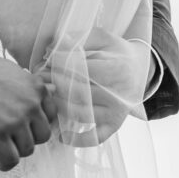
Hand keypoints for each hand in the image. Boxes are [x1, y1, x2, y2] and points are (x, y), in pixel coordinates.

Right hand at [0, 49, 55, 170]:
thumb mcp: (12, 71)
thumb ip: (32, 84)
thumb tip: (52, 88)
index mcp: (36, 88)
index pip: (52, 115)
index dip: (39, 122)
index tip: (28, 125)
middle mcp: (30, 104)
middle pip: (43, 135)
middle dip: (29, 138)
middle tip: (14, 136)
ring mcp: (15, 120)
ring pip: (28, 149)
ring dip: (15, 150)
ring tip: (2, 146)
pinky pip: (11, 159)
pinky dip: (4, 163)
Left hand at [39, 28, 148, 144]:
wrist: (140, 70)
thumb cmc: (116, 52)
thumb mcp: (102, 37)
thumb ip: (79, 38)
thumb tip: (53, 46)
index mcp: (116, 68)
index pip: (81, 70)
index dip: (59, 67)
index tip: (45, 64)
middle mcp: (118, 93)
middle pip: (79, 93)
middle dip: (54, 86)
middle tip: (38, 81)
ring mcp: (117, 112)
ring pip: (82, 114)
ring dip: (59, 108)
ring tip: (44, 98)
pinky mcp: (115, 125)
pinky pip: (97, 137)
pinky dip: (79, 139)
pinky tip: (62, 135)